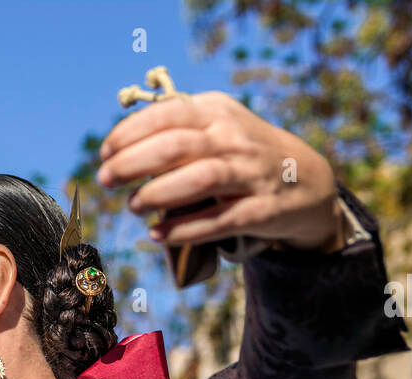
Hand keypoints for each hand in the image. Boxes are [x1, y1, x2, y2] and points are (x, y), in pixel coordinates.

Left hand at [97, 91, 342, 252]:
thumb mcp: (218, 125)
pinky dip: (184, 228)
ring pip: (199, 179)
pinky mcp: (260, 210)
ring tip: (133, 205)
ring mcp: (250, 174)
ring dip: (158, 194)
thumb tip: (121, 148)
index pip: (167, 115)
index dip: (130, 133)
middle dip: (132, 163)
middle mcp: (234, 140)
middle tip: (106, 180)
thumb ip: (177, 129)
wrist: (306, 179)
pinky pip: (219, 220)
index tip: (105, 153)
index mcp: (217, 113)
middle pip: (176, 147)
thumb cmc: (243, 153)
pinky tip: (158, 233)